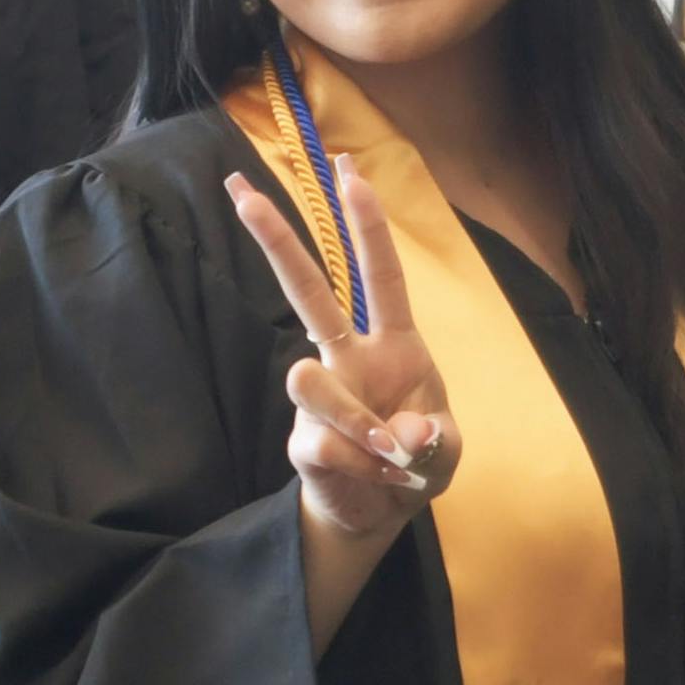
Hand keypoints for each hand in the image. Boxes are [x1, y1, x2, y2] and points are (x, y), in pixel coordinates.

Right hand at [227, 165, 459, 604]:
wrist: (381, 512)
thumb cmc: (418, 461)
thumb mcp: (444, 454)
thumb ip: (432, 442)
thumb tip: (406, 435)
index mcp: (394, 345)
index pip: (379, 277)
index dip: (367, 227)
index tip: (350, 172)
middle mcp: (349, 359)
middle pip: (306, 291)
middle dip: (276, 240)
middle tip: (240, 190)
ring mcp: (319, 396)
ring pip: (307, 380)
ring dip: (357, 424)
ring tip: (390, 457)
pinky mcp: (301, 438)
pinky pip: (321, 443)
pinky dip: (357, 467)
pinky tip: (371, 476)